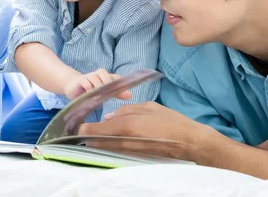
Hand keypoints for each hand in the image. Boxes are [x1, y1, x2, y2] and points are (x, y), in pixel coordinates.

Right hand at [63, 68, 131, 99]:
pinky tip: (90, 94)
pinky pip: (85, 81)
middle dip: (107, 82)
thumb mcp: (103, 93)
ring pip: (95, 76)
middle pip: (104, 73)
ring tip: (99, 94)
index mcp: (105, 77)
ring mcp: (88, 76)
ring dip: (98, 85)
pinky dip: (89, 87)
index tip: (126, 93)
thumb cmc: (90, 90)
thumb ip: (115, 93)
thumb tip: (129, 95)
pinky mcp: (80, 80)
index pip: (115, 77)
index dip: (120, 82)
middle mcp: (97, 75)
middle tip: (110, 93)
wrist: (72, 86)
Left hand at [78, 101, 224, 162]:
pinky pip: (116, 152)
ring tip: (91, 133)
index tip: (75, 123)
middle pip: (96, 142)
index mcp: (126, 126)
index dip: (82, 128)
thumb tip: (110, 117)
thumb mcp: (149, 108)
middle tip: (80, 127)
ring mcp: (129, 153)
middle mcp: (124, 142)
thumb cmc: (172, 122)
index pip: (94, 130)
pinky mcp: (135, 159)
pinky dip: (109, 146)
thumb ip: (126, 111)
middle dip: (87, 135)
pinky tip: (109, 140)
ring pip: (105, 148)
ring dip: (97, 141)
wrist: (192, 144)